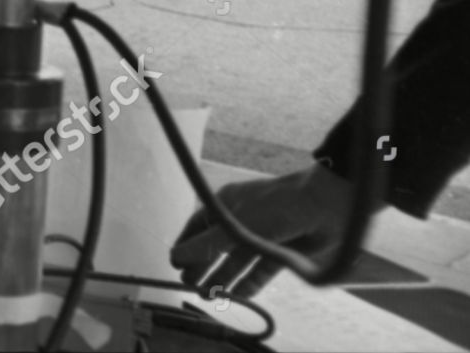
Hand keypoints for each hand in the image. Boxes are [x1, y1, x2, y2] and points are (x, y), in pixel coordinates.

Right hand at [170, 162, 362, 299]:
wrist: (326, 204)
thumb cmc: (274, 206)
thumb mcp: (236, 225)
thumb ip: (206, 245)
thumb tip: (176, 258)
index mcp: (226, 204)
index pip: (198, 227)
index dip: (186, 245)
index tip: (175, 264)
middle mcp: (241, 219)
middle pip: (217, 247)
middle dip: (203, 266)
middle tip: (190, 286)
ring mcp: (262, 235)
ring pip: (238, 260)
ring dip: (224, 278)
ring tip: (209, 296)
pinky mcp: (282, 250)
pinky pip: (261, 269)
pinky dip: (250, 283)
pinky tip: (239, 296)